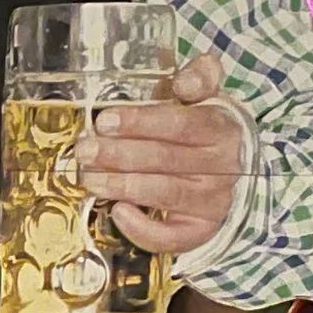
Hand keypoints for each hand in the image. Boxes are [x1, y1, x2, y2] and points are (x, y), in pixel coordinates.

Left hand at [81, 52, 245, 254]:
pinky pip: (171, 235)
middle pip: (166, 159)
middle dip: (119, 154)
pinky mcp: (201, 228)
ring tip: (90, 178)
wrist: (227, 168)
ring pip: (164, 193)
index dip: (141, 122)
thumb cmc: (201, 128)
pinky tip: (118, 211)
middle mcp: (222, 166)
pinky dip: (142, 227)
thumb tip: (185, 81)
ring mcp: (213, 200)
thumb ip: (199, 77)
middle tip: (86, 150)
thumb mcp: (205, 96)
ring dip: (122, 186)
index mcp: (220, 127)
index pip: (180, 124)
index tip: (105, 120)